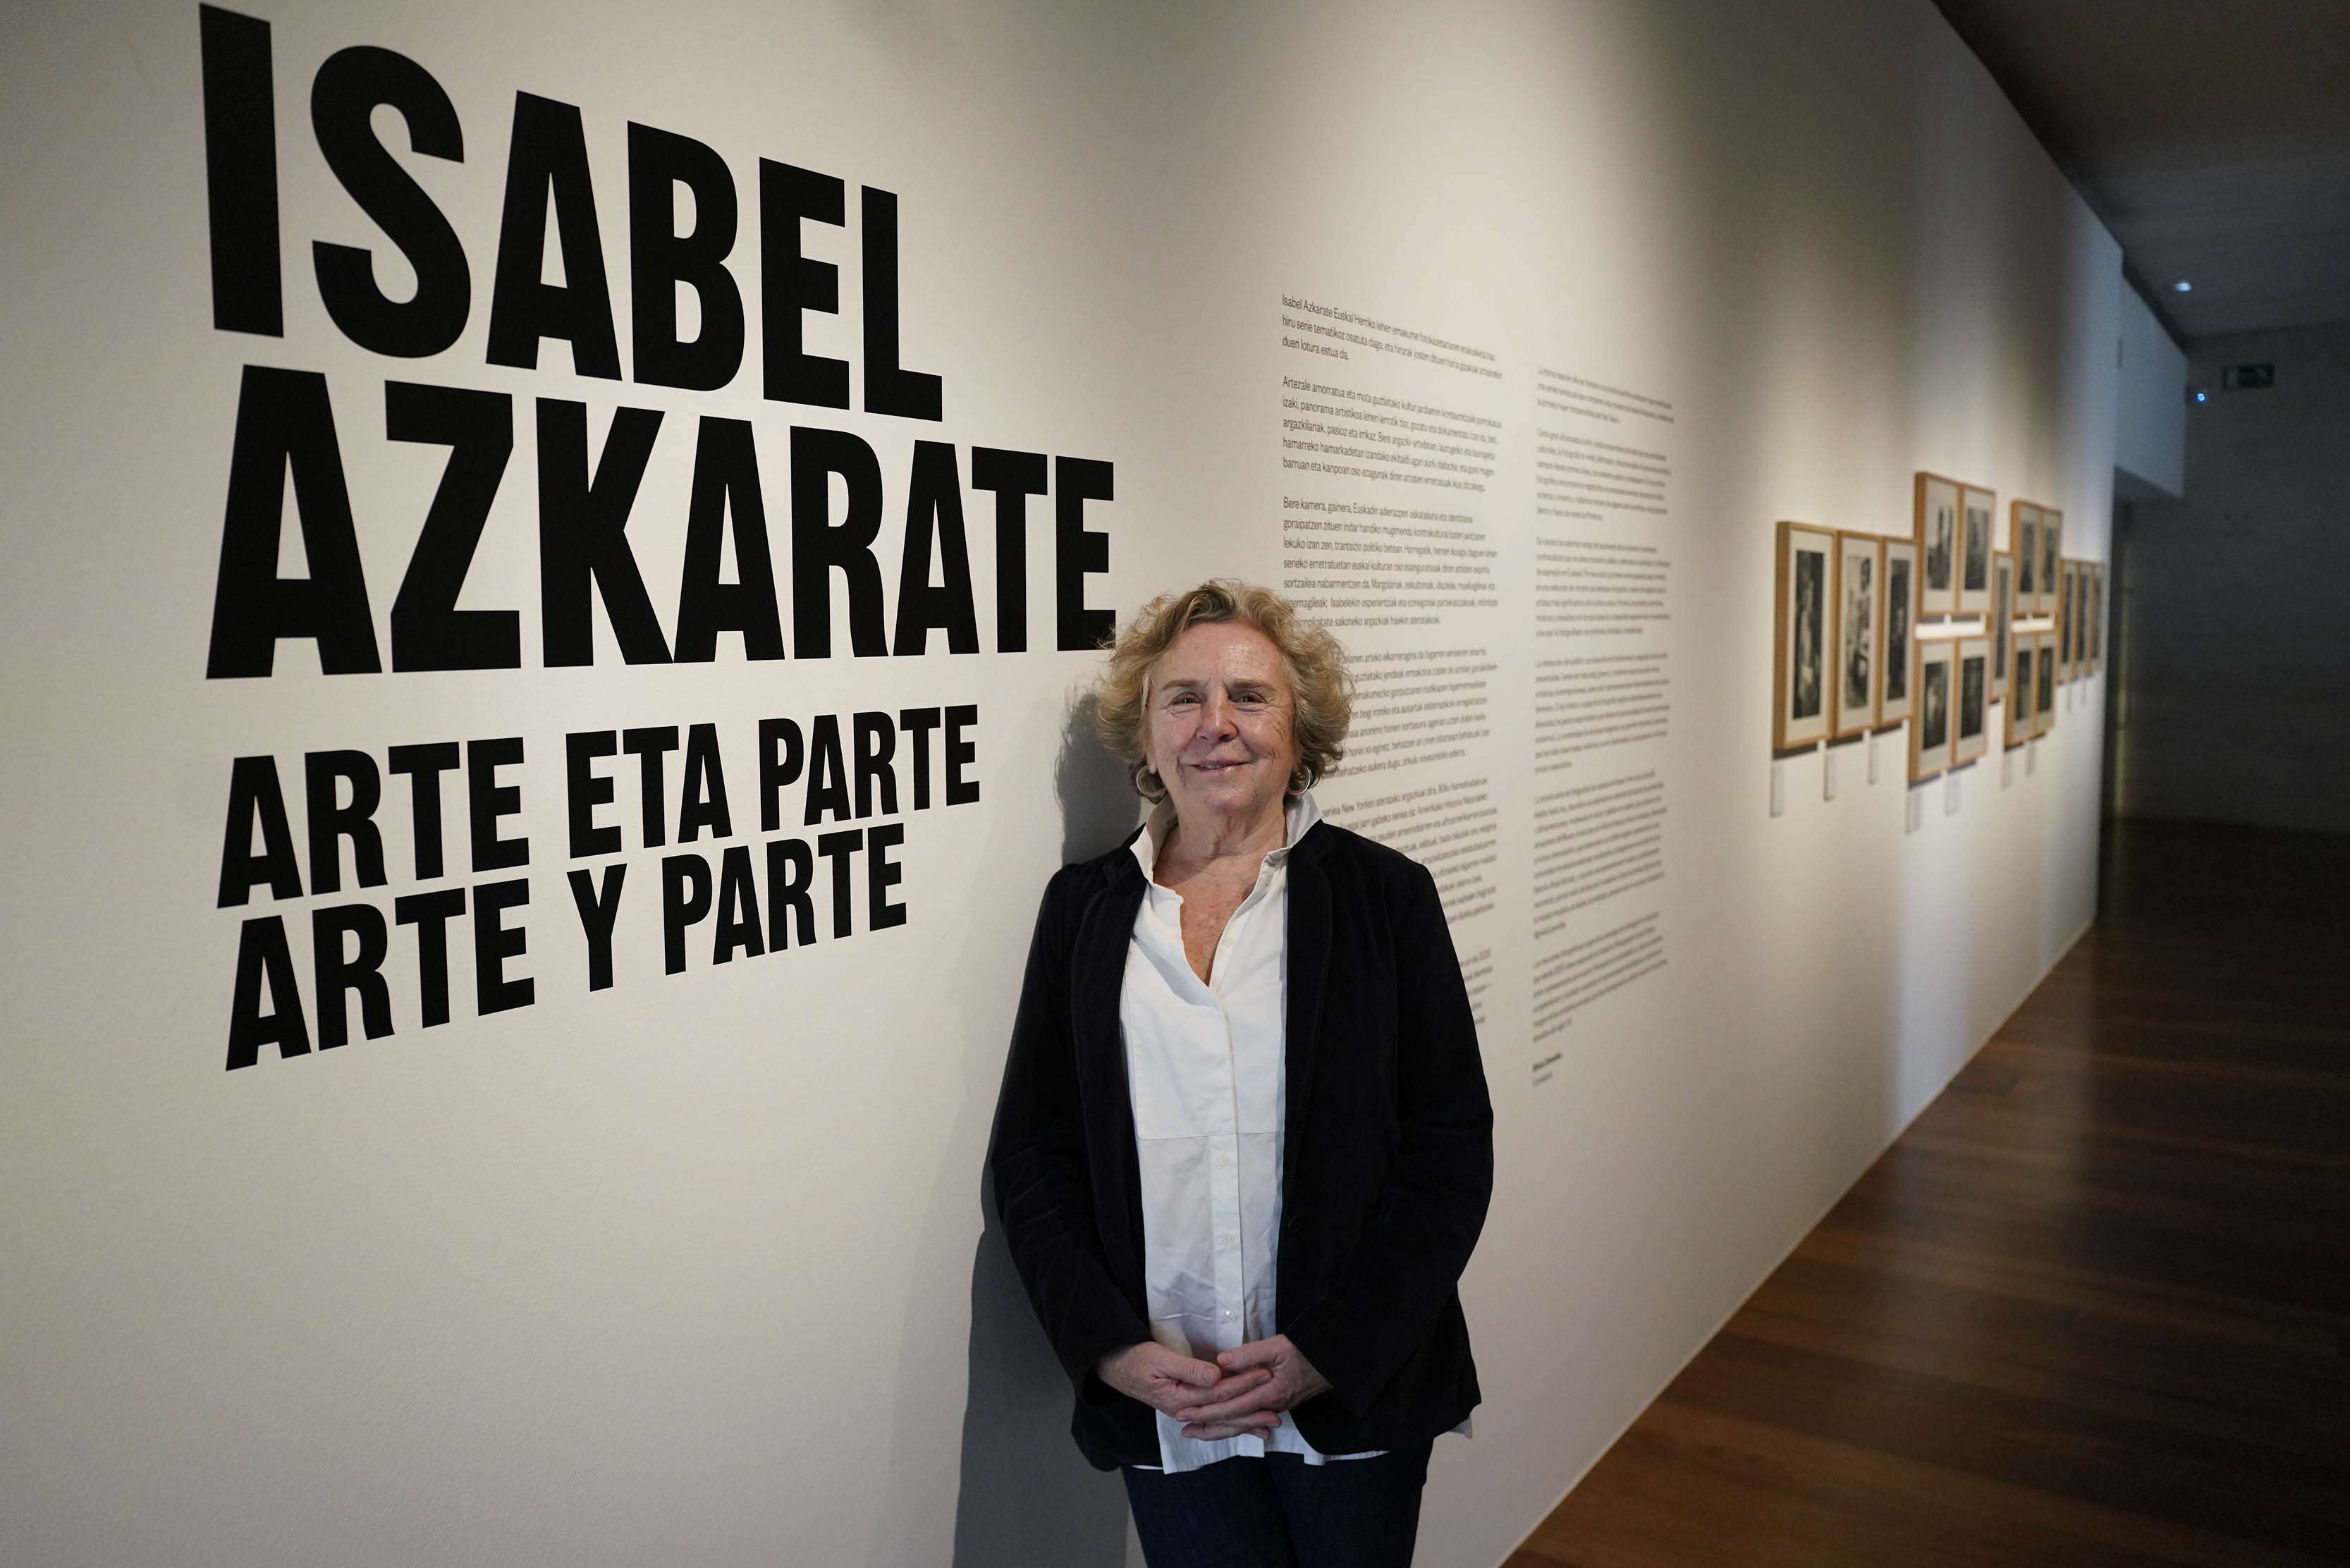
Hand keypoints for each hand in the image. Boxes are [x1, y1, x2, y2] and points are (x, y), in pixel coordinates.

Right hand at [1095, 1342, 1275, 1429]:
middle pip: (1223, 1414)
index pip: (1218, 1393)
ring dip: (1245, 1423)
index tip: (1264, 1375)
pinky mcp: (1185, 1407)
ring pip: (1219, 1420)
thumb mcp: (1159, 1358)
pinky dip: (1230, 1423)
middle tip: (1277, 1415)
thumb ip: (1188, 1369)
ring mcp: (1185, 1411)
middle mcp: (1184, 1410)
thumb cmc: (1136, 1359)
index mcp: (1179, 1399)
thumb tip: (1216, 1376)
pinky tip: (1244, 1427)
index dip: (1242, 1384)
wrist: (1115, 1367)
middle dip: (1251, 1414)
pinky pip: (1212, 1419)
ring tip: (1268, 1426)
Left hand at [1175, 1334, 1331, 1439]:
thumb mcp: (1278, 1346)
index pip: (1230, 1406)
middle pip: (1232, 1421)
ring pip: (1241, 1424)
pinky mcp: (1277, 1405)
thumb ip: (1249, 1354)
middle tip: (1181, 1427)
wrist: (1334, 1361)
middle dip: (1206, 1424)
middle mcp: (1270, 1406)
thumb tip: (1222, 1361)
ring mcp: (1275, 1408)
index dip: (1205, 1410)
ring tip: (1196, 1432)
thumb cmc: (1306, 1350)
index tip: (1183, 1411)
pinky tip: (1225, 1428)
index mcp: (1268, 1393)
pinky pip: (1250, 1419)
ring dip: (1217, 1429)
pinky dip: (1234, 1425)